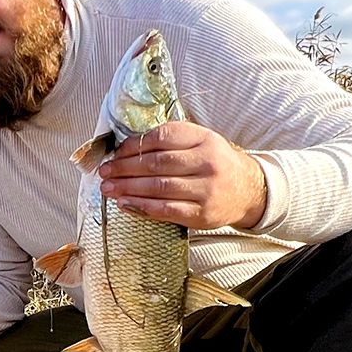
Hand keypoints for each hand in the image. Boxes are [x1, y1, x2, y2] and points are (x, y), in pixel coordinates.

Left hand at [96, 121, 268, 229]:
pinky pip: (166, 210)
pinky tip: (125, 203)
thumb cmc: (214, 163)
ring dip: (128, 188)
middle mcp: (207, 162)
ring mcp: (206, 189)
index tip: (115, 153)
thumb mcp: (200, 141)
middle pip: (156, 164)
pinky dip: (141, 207)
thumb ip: (171, 141)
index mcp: (204, 139)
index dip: (134, 145)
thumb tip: (127, 149)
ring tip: (108, 188)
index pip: (162, 137)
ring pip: (158, 187)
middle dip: (124, 168)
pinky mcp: (201, 214)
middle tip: (105, 172)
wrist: (247, 190)